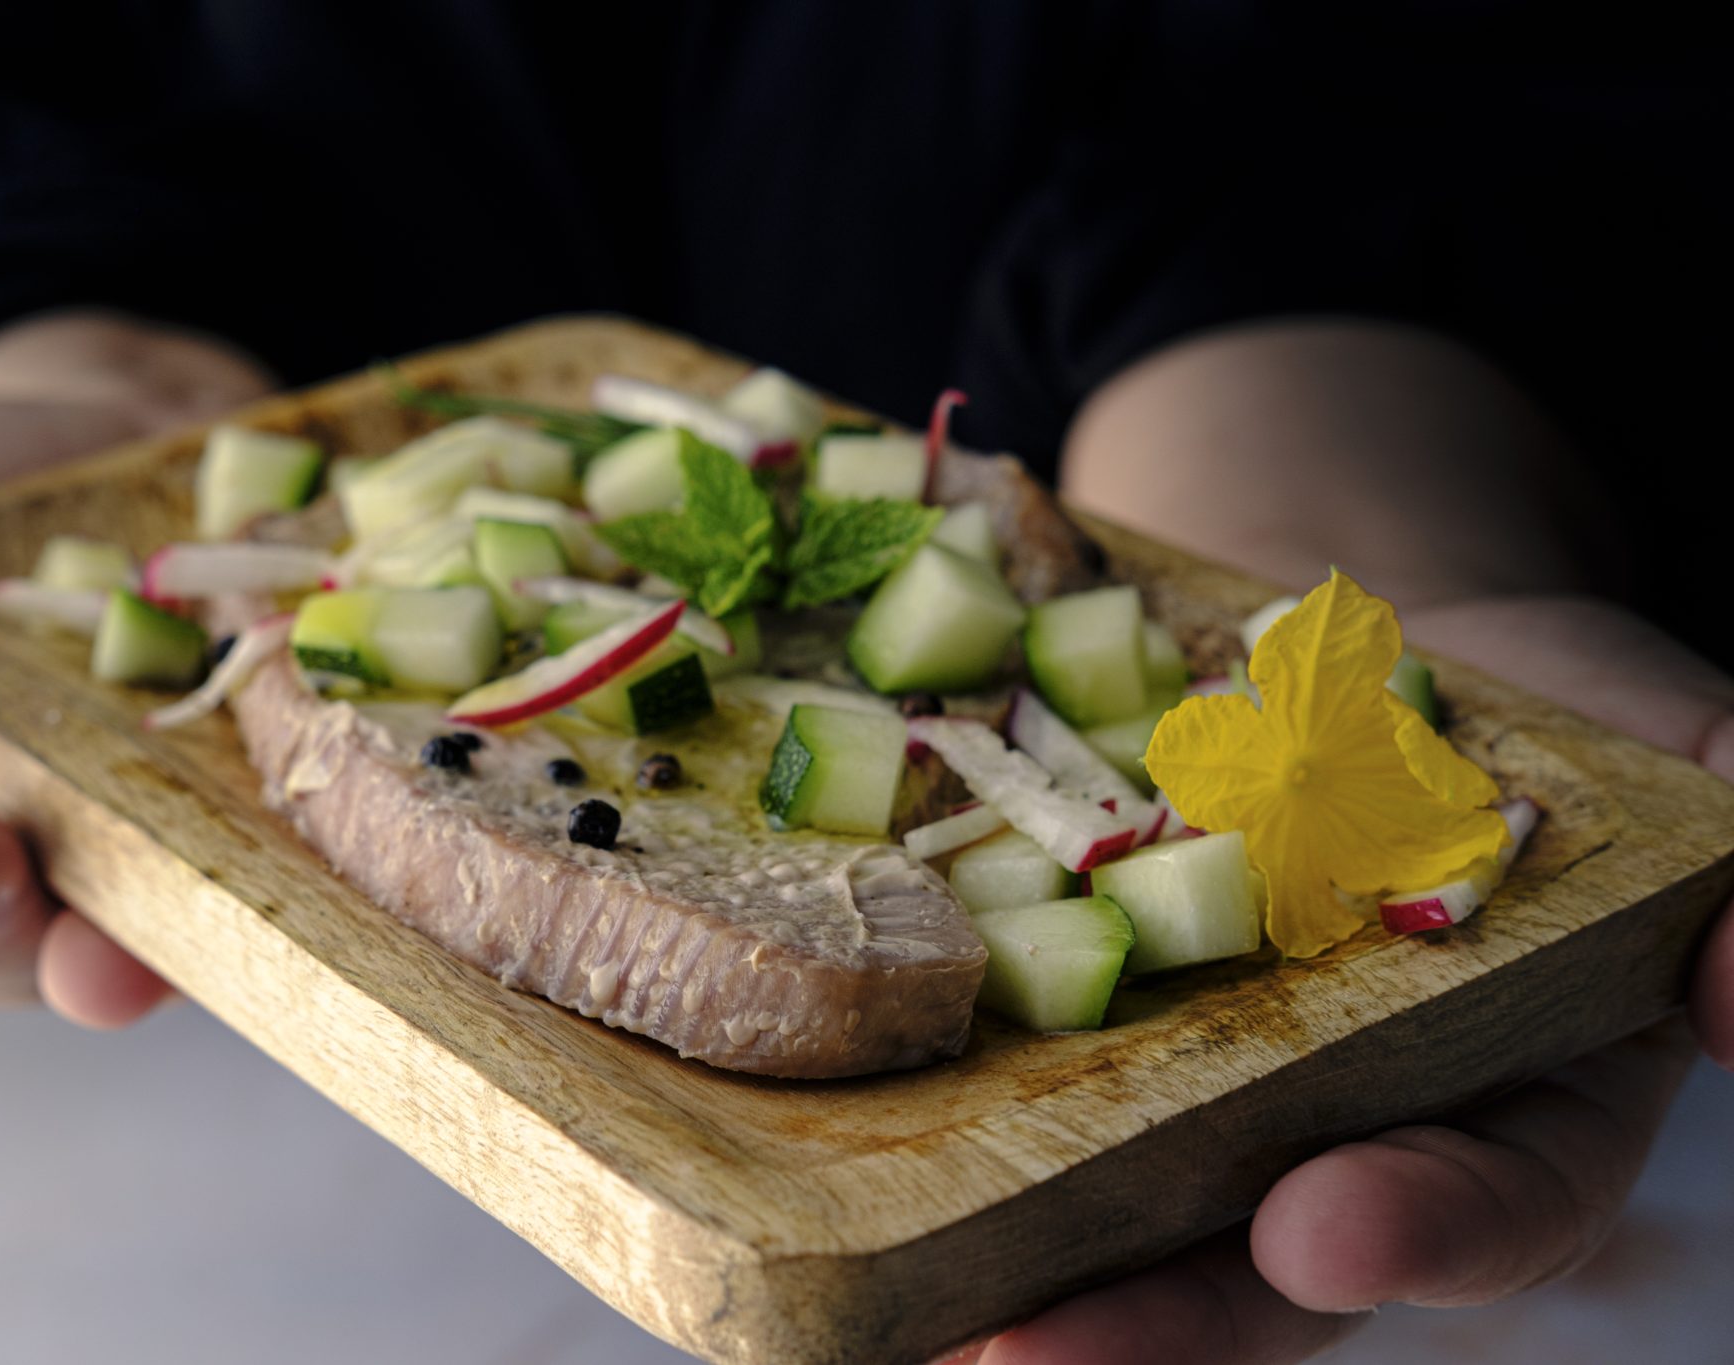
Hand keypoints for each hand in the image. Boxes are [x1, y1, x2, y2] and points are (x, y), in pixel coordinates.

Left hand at [944, 597, 1733, 1363]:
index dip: (1410, 1232)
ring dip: (995, 1271)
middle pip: (1245, 1269)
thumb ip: (1723, 853)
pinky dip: (910, 1116)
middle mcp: (1324, 1123)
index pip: (1478, 1200)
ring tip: (891, 1319)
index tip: (1316, 1234)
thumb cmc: (1528, 714)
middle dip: (1148, 1327)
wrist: (1344, 649)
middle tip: (1021, 1355)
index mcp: (1498, 1093)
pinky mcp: (1060, 1013)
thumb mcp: (1658, 750)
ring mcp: (1176, 1081)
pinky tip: (799, 1132)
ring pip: (1095, 1212)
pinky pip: (988, 1080)